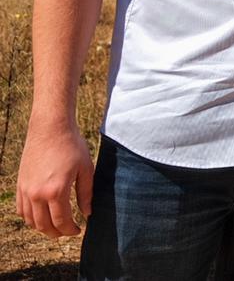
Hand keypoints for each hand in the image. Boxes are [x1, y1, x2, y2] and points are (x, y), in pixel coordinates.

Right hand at [16, 119, 94, 237]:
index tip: (78, 230)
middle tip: (68, 231)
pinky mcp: (20, 184)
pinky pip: (21, 209)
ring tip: (56, 225)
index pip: (61, 221)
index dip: (70, 230)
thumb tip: (87, 214)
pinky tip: (41, 216)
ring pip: (30, 220)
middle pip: (43, 225)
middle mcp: (37, 193)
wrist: (50, 128)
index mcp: (56, 190)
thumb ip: (86, 194)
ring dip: (42, 227)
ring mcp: (26, 190)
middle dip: (57, 232)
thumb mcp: (86, 169)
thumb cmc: (72, 146)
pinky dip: (29, 217)